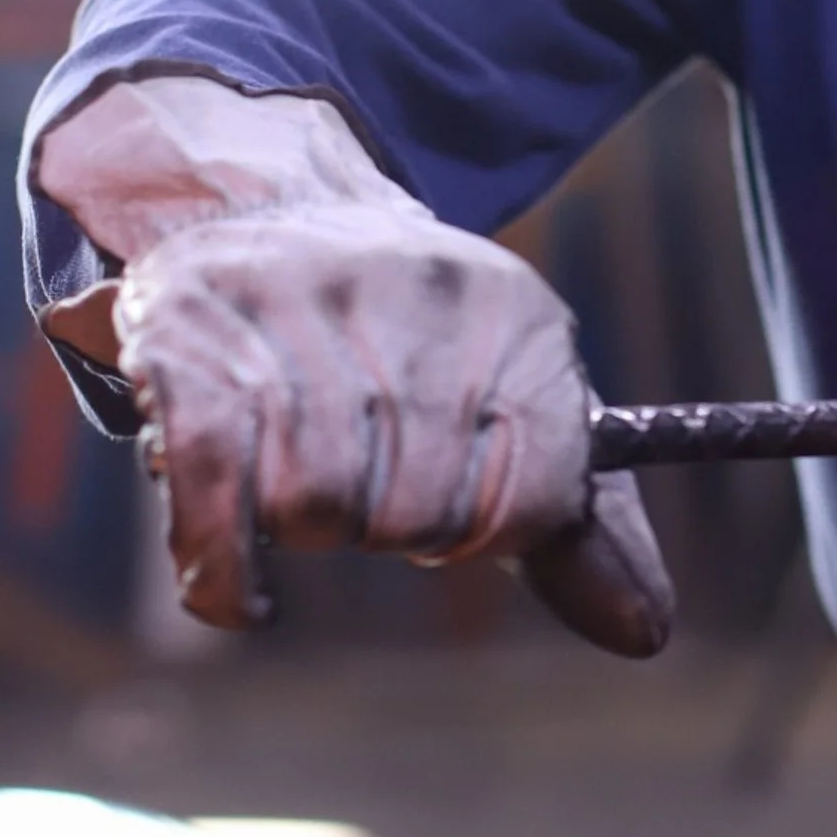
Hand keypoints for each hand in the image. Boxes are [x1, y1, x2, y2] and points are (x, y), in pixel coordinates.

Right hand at [35, 75, 672, 653]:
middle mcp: (416, 294)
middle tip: (366, 483)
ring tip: (298, 472)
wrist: (269, 202)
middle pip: (416, 514)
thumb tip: (645, 635)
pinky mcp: (192, 334)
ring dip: (303, 528)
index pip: (538, 498)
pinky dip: (224, 572)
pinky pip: (216, 497)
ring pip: (316, 509)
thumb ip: (581, 526)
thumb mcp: (515, 403)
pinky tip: (242, 596)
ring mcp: (298, 306)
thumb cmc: (413, 342)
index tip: (459, 516)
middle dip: (388, 529)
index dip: (491, 533)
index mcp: (519, 315)